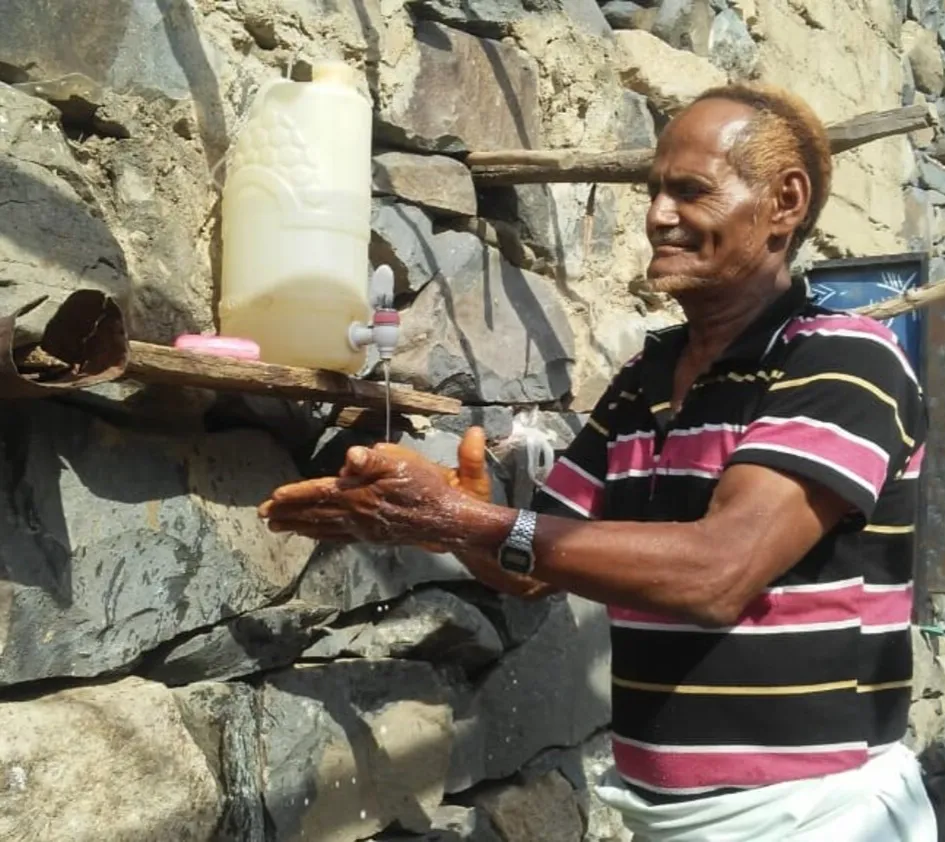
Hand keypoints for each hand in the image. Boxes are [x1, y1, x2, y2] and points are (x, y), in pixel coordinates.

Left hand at [258, 427, 490, 549]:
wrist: (449, 520)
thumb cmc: (428, 487)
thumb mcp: (405, 464)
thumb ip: (375, 460)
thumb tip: (349, 457)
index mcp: (360, 497)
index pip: (321, 493)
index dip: (296, 495)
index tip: (273, 498)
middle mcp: (357, 517)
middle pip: (316, 514)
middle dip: (289, 514)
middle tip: (264, 516)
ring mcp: (364, 530)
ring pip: (325, 528)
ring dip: (300, 526)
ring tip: (279, 527)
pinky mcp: (374, 536)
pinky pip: (339, 537)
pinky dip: (321, 535)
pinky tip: (315, 535)